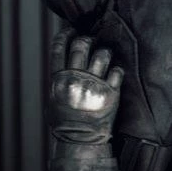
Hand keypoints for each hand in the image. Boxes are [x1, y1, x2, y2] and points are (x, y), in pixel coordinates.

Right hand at [49, 27, 123, 143]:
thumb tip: (64, 57)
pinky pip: (117, 70)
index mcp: (59, 80)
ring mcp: (94, 85)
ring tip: (104, 55)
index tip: (71, 29)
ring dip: (104, 51)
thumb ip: (59, 78)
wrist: (81, 141)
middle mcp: (76, 79)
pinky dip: (117, 69)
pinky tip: (114, 72)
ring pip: (102, 54)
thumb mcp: (53, 98)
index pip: (59, 48)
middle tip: (91, 41)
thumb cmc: (65, 121)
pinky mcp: (111, 92)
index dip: (66, 34)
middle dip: (87, 39)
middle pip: (81, 45)